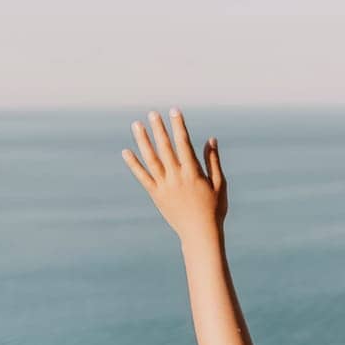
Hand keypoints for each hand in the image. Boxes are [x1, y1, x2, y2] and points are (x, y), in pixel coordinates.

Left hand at [122, 109, 226, 242]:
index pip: (184, 143)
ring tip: (136, 125)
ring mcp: (164, 186)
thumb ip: (213, 161)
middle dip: (159, 128)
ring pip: (151, 159)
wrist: (199, 233)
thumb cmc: (214, 209)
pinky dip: (133, 164)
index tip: (174, 111)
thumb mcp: (219, 184)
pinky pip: (142, 176)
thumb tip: (210, 140)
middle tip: (152, 113)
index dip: (178, 126)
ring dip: (143, 141)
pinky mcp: (156, 194)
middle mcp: (176, 177)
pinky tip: (126, 152)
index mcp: (193, 172)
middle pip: (165, 148)